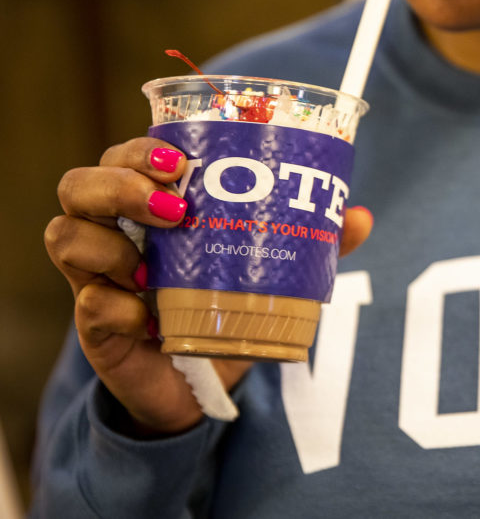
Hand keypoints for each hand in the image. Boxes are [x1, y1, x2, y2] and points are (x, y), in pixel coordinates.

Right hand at [45, 138, 373, 435]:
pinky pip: (87, 303)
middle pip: (78, 185)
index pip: (121, 157)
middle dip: (117, 184)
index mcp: (151, 208)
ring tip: (157, 267)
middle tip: (173, 206)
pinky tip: (150, 315)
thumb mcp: (270, 270)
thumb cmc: (227, 308)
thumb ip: (312, 242)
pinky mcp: (96, 327)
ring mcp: (98, 278)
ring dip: (110, 243)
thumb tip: (360, 216)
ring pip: (65, 234)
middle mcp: (115, 234)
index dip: (136, 150)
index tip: (178, 161)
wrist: (200, 384)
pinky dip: (117, 304)